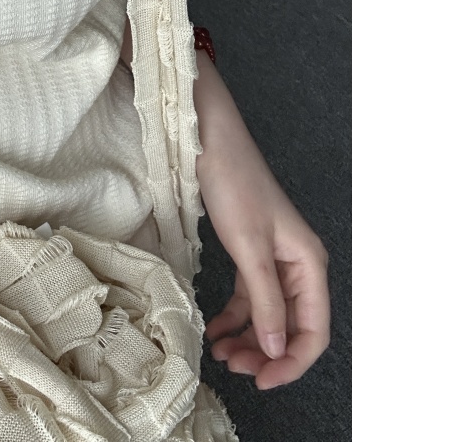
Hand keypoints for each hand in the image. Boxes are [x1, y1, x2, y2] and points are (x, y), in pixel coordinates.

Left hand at [194, 51, 329, 389]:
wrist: (210, 143)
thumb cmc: (235, 185)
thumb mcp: (249, 248)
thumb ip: (266, 301)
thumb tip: (277, 348)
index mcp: (309, 264)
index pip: (313, 330)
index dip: (291, 362)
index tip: (262, 381)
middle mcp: (297, 265)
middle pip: (291, 326)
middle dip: (265, 353)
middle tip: (234, 368)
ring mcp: (274, 259)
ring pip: (268, 315)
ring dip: (247, 338)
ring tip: (220, 354)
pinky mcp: (250, 252)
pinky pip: (249, 296)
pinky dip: (234, 316)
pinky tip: (215, 329)